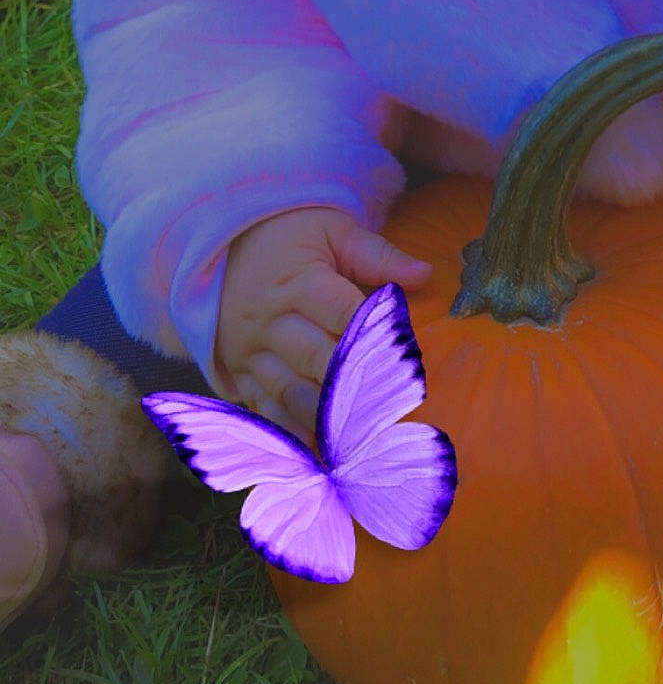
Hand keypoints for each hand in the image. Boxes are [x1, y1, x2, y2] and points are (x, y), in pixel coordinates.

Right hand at [215, 204, 431, 442]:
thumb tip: (424, 274)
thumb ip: (377, 256)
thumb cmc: (287, 235)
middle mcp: (273, 320)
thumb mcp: (331, 230)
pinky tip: (313, 453)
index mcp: (301, 281)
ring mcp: (251, 349)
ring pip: (289, 391)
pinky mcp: (238, 370)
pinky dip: (286, 432)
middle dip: (353, 389)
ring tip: (356, 446)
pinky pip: (261, 406)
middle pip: (317, 360)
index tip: (407, 368)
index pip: (345, 316)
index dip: (375, 342)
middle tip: (388, 419)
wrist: (217, 242)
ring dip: (322, 419)